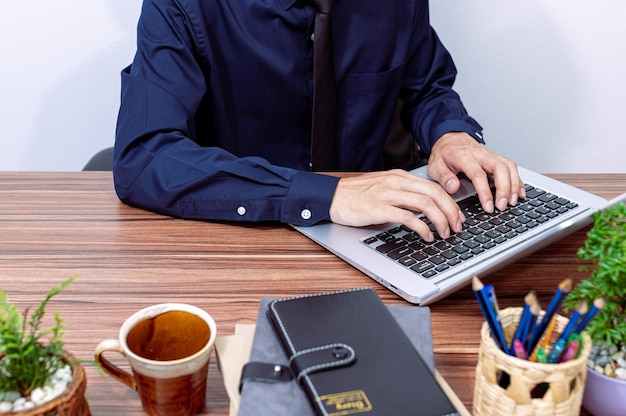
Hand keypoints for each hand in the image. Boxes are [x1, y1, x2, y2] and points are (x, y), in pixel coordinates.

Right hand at [329, 169, 464, 241]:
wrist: (330, 196)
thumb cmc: (354, 195)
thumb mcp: (382, 188)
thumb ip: (401, 193)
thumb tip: (422, 208)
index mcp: (399, 176)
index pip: (433, 186)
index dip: (450, 202)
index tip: (457, 216)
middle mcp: (396, 182)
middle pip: (435, 193)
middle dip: (451, 212)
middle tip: (457, 227)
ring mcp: (388, 194)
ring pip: (426, 204)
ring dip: (440, 220)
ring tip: (445, 233)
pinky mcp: (379, 208)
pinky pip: (408, 217)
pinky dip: (423, 228)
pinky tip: (427, 236)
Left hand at [428, 132, 525, 212]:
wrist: (450, 139)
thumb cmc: (443, 154)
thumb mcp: (435, 165)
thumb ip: (444, 177)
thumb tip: (454, 188)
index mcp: (464, 157)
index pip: (478, 174)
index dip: (485, 191)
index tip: (489, 206)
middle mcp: (480, 154)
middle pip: (499, 168)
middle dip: (504, 188)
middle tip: (503, 206)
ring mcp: (490, 155)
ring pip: (508, 166)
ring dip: (514, 184)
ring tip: (512, 202)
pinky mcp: (496, 158)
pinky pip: (511, 167)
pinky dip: (518, 180)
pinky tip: (520, 193)